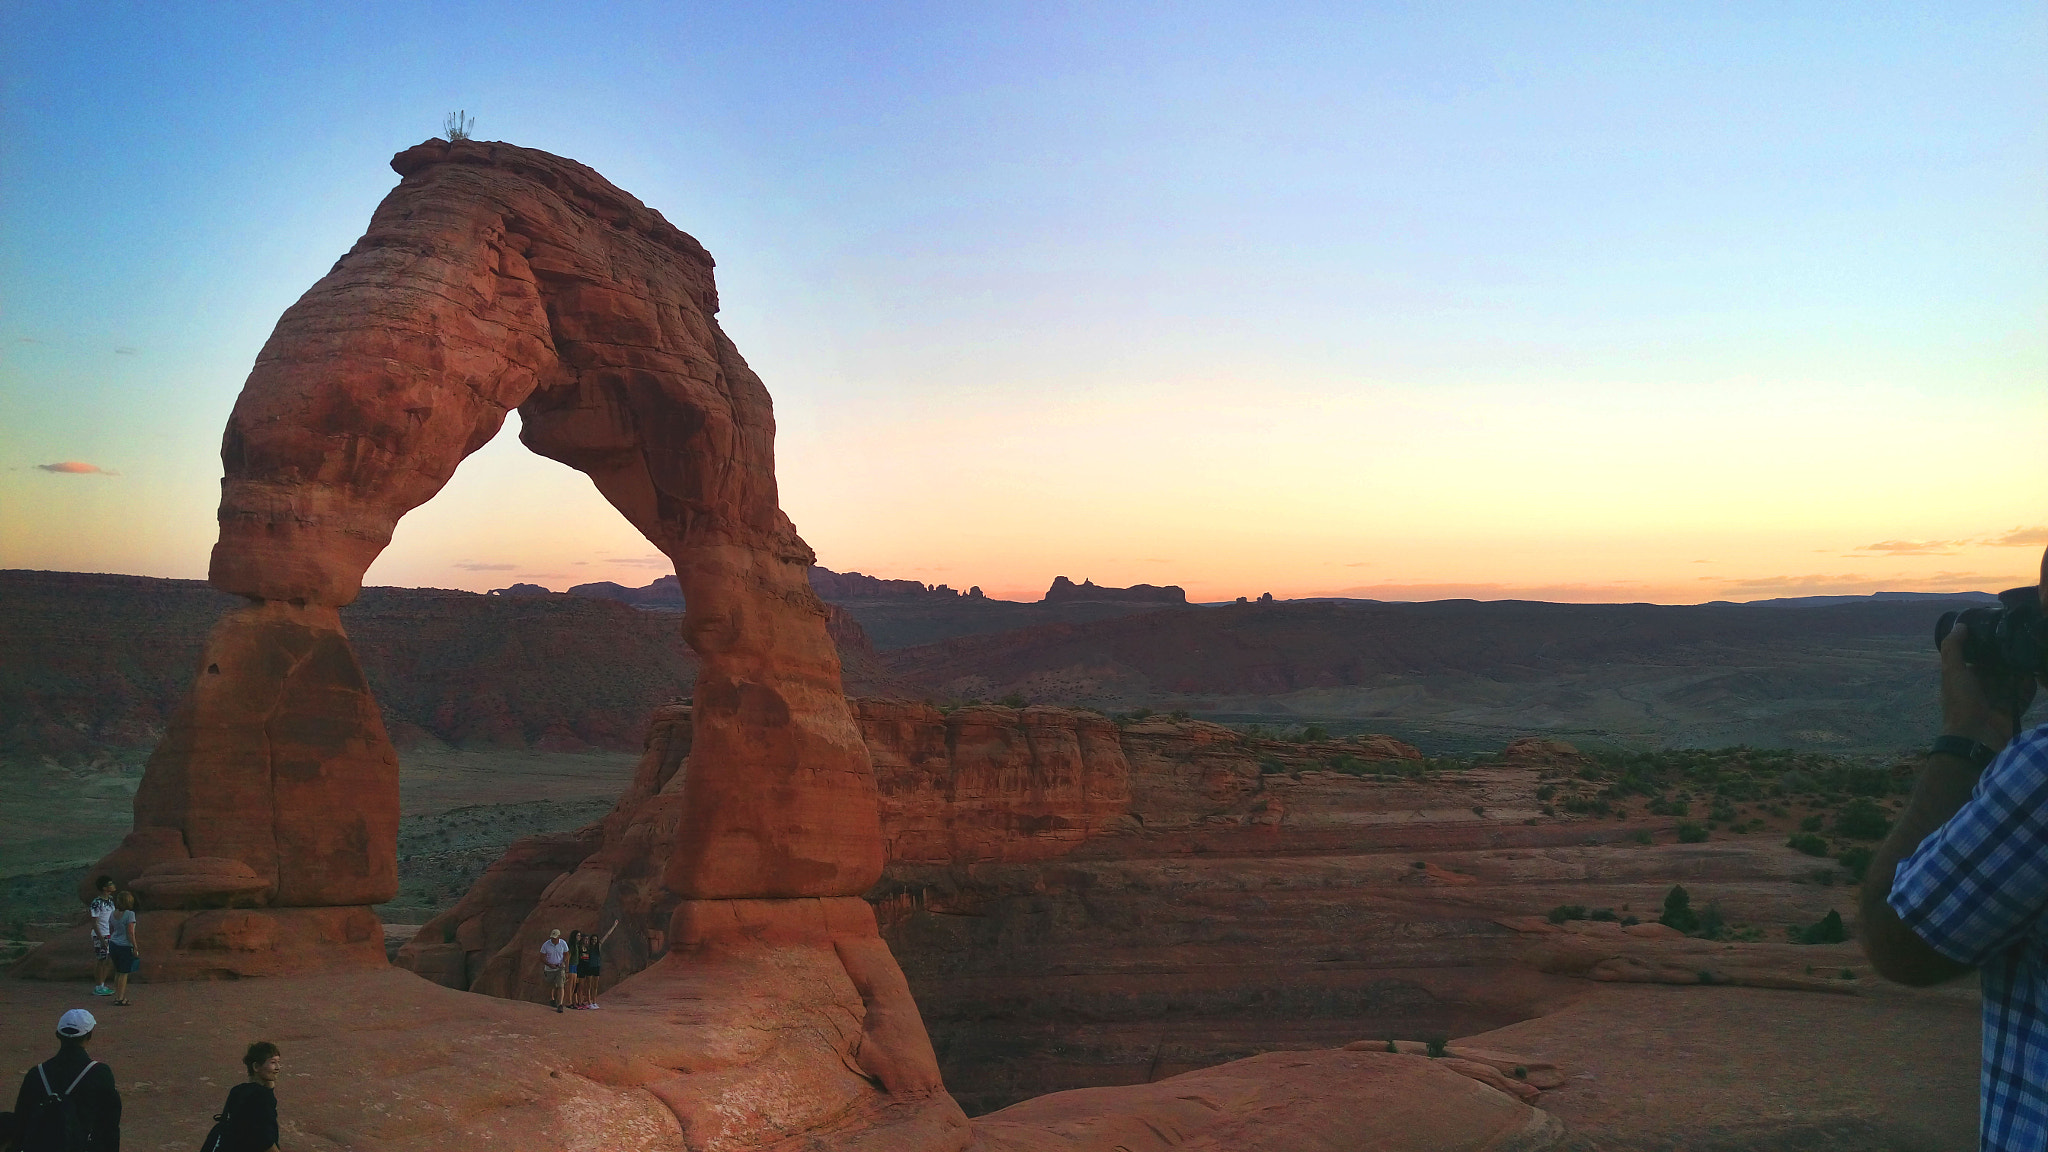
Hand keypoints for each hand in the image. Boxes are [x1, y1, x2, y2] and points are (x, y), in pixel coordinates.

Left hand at [1940, 622, 2031, 749]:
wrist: (1975, 738)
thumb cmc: (1961, 702)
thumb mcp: (1953, 671)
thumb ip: (1954, 648)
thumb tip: (1961, 625)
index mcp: (1965, 678)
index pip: (1981, 659)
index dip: (1990, 648)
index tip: (2005, 633)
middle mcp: (1982, 687)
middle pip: (2000, 669)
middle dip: (2009, 659)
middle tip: (2023, 644)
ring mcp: (1998, 699)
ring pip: (2013, 680)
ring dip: (2021, 672)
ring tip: (2031, 657)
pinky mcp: (2012, 710)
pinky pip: (2023, 695)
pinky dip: (2028, 688)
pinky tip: (2034, 676)